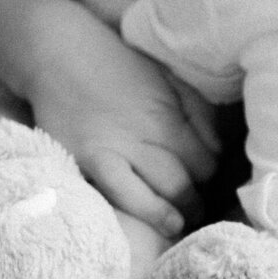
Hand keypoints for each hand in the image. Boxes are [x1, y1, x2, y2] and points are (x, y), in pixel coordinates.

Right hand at [25, 8, 220, 235]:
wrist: (60, 55)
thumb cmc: (117, 67)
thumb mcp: (167, 78)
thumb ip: (197, 112)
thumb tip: (217, 147)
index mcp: (168, 116)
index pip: (206, 160)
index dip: (209, 173)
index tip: (201, 178)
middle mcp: (147, 135)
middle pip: (189, 180)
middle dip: (197, 198)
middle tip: (196, 206)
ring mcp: (116, 150)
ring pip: (165, 191)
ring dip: (181, 210)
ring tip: (183, 220)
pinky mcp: (87, 161)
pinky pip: (123, 194)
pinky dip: (149, 211)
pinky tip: (167, 223)